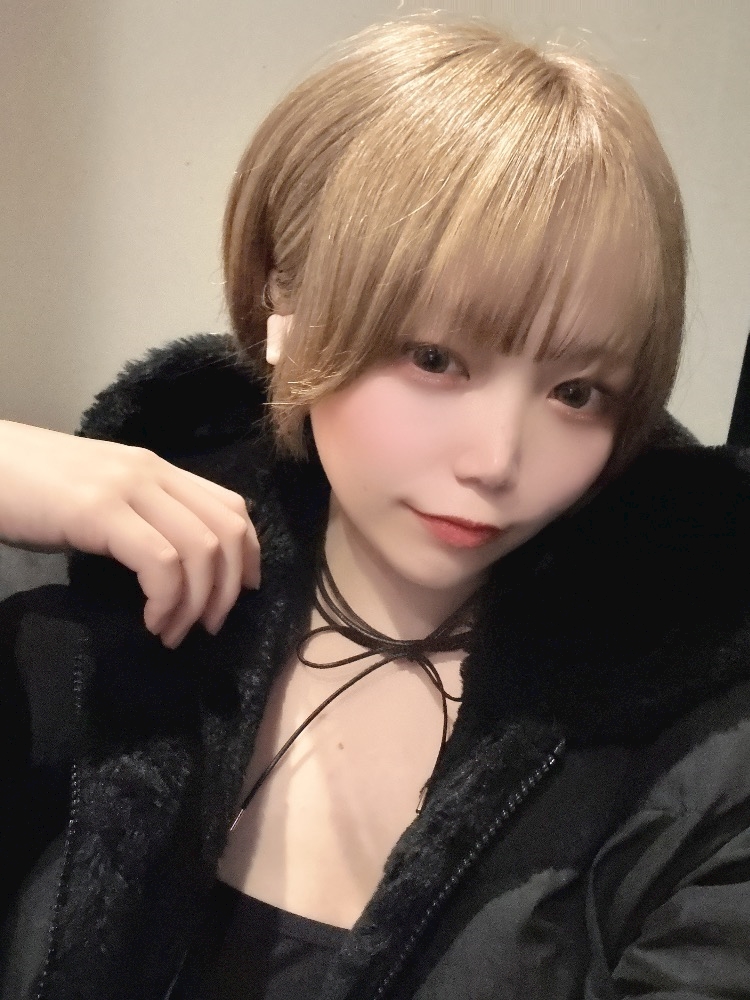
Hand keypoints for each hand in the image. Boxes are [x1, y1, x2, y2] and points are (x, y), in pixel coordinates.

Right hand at [0, 421, 259, 646]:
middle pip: (227, 530)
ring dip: (197, 602)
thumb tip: (173, 565)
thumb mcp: (97, 498)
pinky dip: (168, 599)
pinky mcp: (98, 510)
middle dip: (229, 587)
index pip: (230, 505)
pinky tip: (152, 620)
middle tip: (209, 626)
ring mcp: (126, 487)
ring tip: (174, 632)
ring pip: (201, 549)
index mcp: (155, 468)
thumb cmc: (26, 488)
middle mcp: (151, 471)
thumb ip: (138, 516)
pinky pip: (161, 562)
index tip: (242, 591)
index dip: (249, 553)